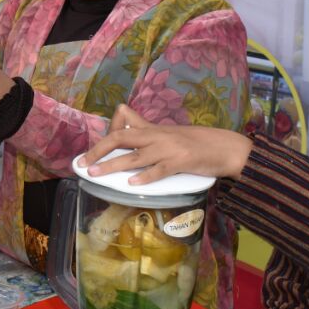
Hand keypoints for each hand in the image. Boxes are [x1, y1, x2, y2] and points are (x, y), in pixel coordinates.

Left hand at [79, 103, 252, 183]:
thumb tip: (124, 124)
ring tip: (95, 173)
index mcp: (152, 129)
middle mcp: (157, 136)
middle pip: (121, 138)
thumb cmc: (196, 142)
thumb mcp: (168, 133)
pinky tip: (131, 183)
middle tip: (82, 164)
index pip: (121, 128)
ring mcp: (169, 149)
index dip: (103, 140)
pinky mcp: (182, 162)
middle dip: (98, 150)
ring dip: (112, 165)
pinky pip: (159, 169)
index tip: (89, 154)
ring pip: (135, 156)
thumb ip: (146, 131)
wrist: (226, 147)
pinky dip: (145, 177)